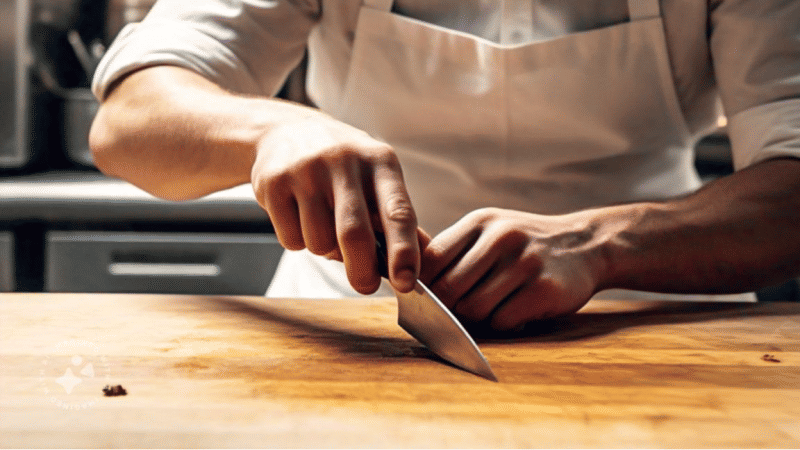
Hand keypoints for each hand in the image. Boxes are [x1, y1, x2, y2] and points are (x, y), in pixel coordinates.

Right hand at [251, 115, 419, 293]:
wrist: (286, 130)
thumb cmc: (343, 166)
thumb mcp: (377, 177)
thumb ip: (399, 218)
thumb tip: (429, 261)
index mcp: (380, 161)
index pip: (397, 211)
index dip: (403, 251)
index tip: (406, 281)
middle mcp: (345, 161)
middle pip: (354, 233)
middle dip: (362, 271)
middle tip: (365, 286)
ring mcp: (306, 170)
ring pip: (319, 242)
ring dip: (324, 252)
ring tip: (324, 229)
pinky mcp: (274, 182)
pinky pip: (291, 239)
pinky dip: (298, 242)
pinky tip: (299, 218)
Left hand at [420, 208, 604, 330]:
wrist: (586, 245)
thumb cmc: (524, 246)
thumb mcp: (489, 231)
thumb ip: (453, 250)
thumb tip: (404, 278)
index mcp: (480, 222)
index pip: (432, 259)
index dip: (422, 285)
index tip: (425, 298)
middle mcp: (502, 237)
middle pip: (449, 289)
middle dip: (446, 309)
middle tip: (456, 313)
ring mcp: (525, 263)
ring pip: (473, 309)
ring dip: (476, 319)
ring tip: (490, 308)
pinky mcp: (545, 289)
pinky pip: (502, 321)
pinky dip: (502, 324)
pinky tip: (514, 311)